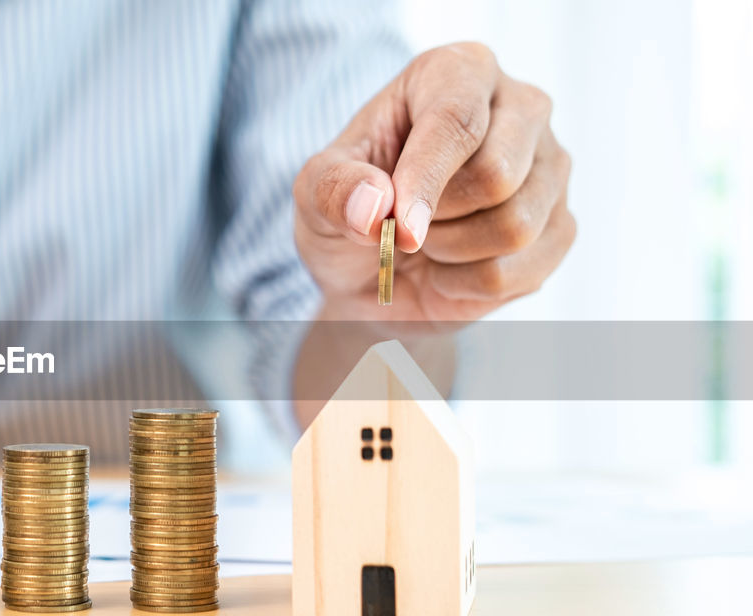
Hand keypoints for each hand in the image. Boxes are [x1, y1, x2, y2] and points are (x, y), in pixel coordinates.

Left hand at [293, 42, 574, 322]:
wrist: (371, 274)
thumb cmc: (349, 212)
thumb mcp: (314, 195)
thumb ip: (333, 190)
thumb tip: (374, 205)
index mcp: (457, 72)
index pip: (456, 118)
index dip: (425, 179)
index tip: (398, 229)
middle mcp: (520, 107)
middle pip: (496, 175)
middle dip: (435, 218)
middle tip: (403, 222)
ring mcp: (550, 167)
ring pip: (515, 228)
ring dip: (449, 253)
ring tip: (427, 239)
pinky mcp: (560, 226)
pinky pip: (518, 272)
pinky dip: (466, 284)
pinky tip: (452, 265)